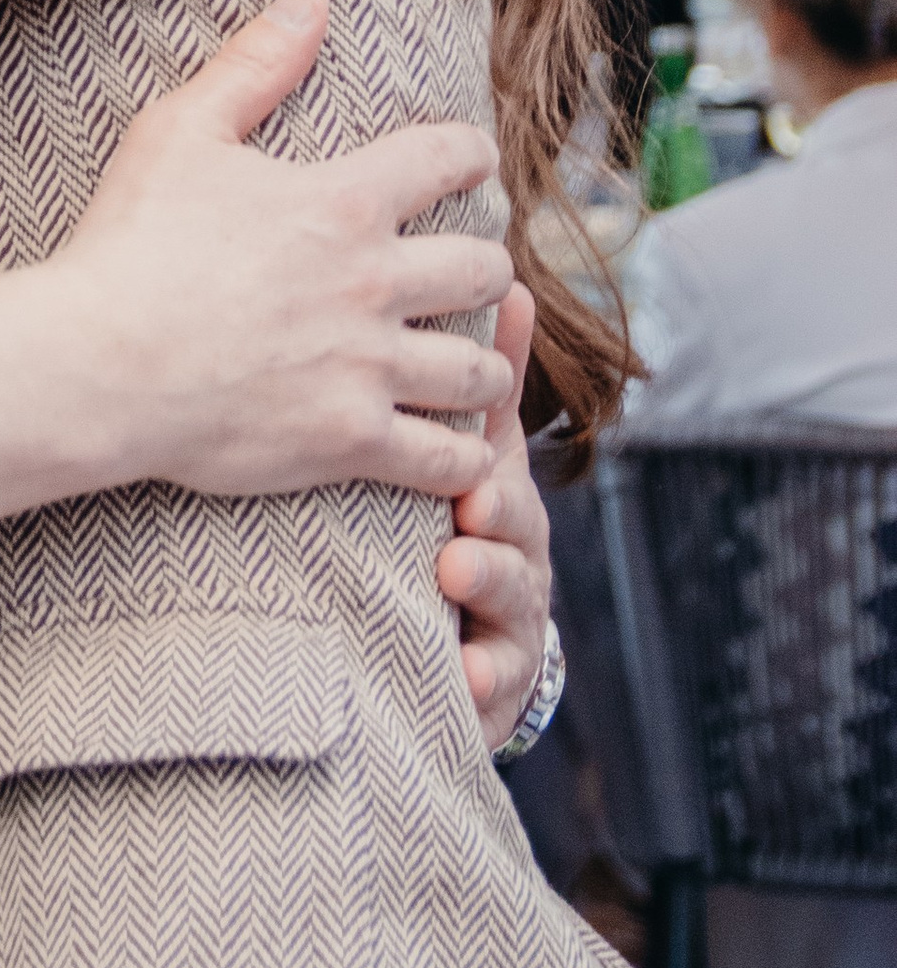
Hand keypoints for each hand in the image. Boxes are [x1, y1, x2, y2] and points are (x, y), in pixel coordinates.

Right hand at [60, 0, 514, 507]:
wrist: (95, 364)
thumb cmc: (128, 245)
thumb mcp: (180, 131)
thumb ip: (254, 63)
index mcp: (345, 202)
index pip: (452, 157)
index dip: (472, 154)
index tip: (470, 164)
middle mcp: (375, 283)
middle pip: (486, 268)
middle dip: (487, 265)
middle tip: (471, 273)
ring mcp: (369, 368)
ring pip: (480, 371)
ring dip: (483, 367)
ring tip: (468, 367)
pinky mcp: (351, 440)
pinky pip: (445, 458)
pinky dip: (461, 457)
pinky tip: (456, 450)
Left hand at [438, 285, 552, 749]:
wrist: (463, 640)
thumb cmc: (449, 521)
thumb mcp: (458, 449)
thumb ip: (471, 382)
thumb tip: (507, 284)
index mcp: (495, 489)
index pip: (498, 460)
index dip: (495, 464)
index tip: (473, 478)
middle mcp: (514, 550)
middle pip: (517, 533)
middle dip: (498, 527)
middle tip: (465, 523)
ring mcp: (510, 616)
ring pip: (512, 603)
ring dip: (487, 589)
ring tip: (456, 577)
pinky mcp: (494, 681)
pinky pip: (493, 683)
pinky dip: (479, 678)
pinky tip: (461, 676)